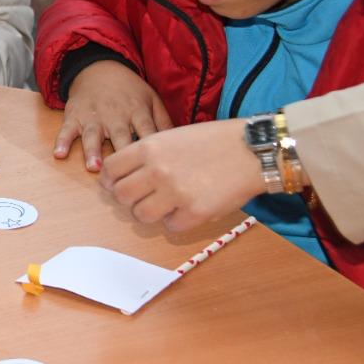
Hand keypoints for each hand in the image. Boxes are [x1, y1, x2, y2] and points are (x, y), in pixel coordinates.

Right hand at [53, 60, 172, 171]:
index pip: (147, 131)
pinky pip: (66, 130)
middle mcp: (115, 115)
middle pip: (120, 135)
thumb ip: (164, 121)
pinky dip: (62, 141)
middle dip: (121, 152)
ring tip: (94, 167)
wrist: (98, 67)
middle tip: (124, 176)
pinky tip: (59, 154)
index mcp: (137, 111)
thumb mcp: (151, 98)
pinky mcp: (74, 116)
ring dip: (92, 151)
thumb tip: (178, 144)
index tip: (156, 169)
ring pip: (93, 135)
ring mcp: (93, 116)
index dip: (151, 149)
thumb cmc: (129, 89)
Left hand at [100, 118, 260, 229]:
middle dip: (129, 198)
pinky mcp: (195, 212)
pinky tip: (187, 208)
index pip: (110, 170)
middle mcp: (157, 170)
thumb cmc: (213, 141)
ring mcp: (175, 193)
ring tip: (165, 204)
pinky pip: (170, 226)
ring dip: (150, 212)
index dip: (111, 180)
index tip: (118, 184)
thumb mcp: (172, 136)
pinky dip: (177, 221)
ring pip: (141, 215)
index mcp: (149, 148)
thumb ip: (146, 154)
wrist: (252, 150)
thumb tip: (121, 175)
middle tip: (142, 196)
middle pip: (121, 195)